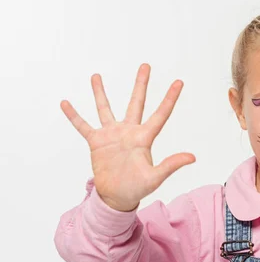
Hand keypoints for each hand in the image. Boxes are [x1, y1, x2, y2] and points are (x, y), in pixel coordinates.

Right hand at [60, 63, 195, 210]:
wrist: (117, 197)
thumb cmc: (138, 188)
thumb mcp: (155, 177)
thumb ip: (171, 165)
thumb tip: (192, 157)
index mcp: (145, 138)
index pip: (160, 114)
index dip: (169, 98)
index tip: (179, 82)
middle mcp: (129, 131)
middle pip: (136, 102)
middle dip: (140, 84)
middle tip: (145, 65)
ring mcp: (112, 135)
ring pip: (106, 108)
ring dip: (100, 93)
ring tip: (95, 75)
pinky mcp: (96, 142)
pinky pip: (83, 126)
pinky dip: (74, 115)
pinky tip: (65, 103)